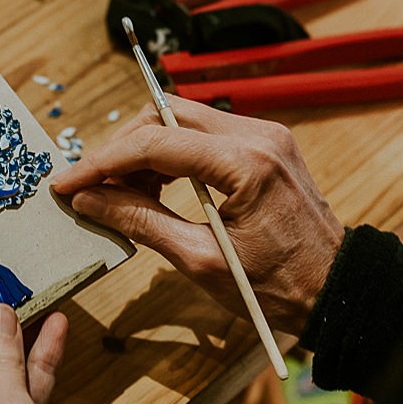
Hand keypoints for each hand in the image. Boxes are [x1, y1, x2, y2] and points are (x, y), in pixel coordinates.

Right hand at [51, 98, 343, 336]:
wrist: (336, 290)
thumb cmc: (277, 287)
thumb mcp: (200, 261)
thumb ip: (140, 222)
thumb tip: (89, 201)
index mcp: (245, 163)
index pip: (154, 143)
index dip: (101, 162)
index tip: (66, 183)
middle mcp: (257, 135)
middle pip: (165, 114)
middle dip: (121, 148)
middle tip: (92, 188)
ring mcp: (264, 135)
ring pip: (182, 119)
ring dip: (144, 152)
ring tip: (122, 196)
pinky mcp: (265, 146)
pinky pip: (204, 135)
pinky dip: (171, 156)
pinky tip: (154, 191)